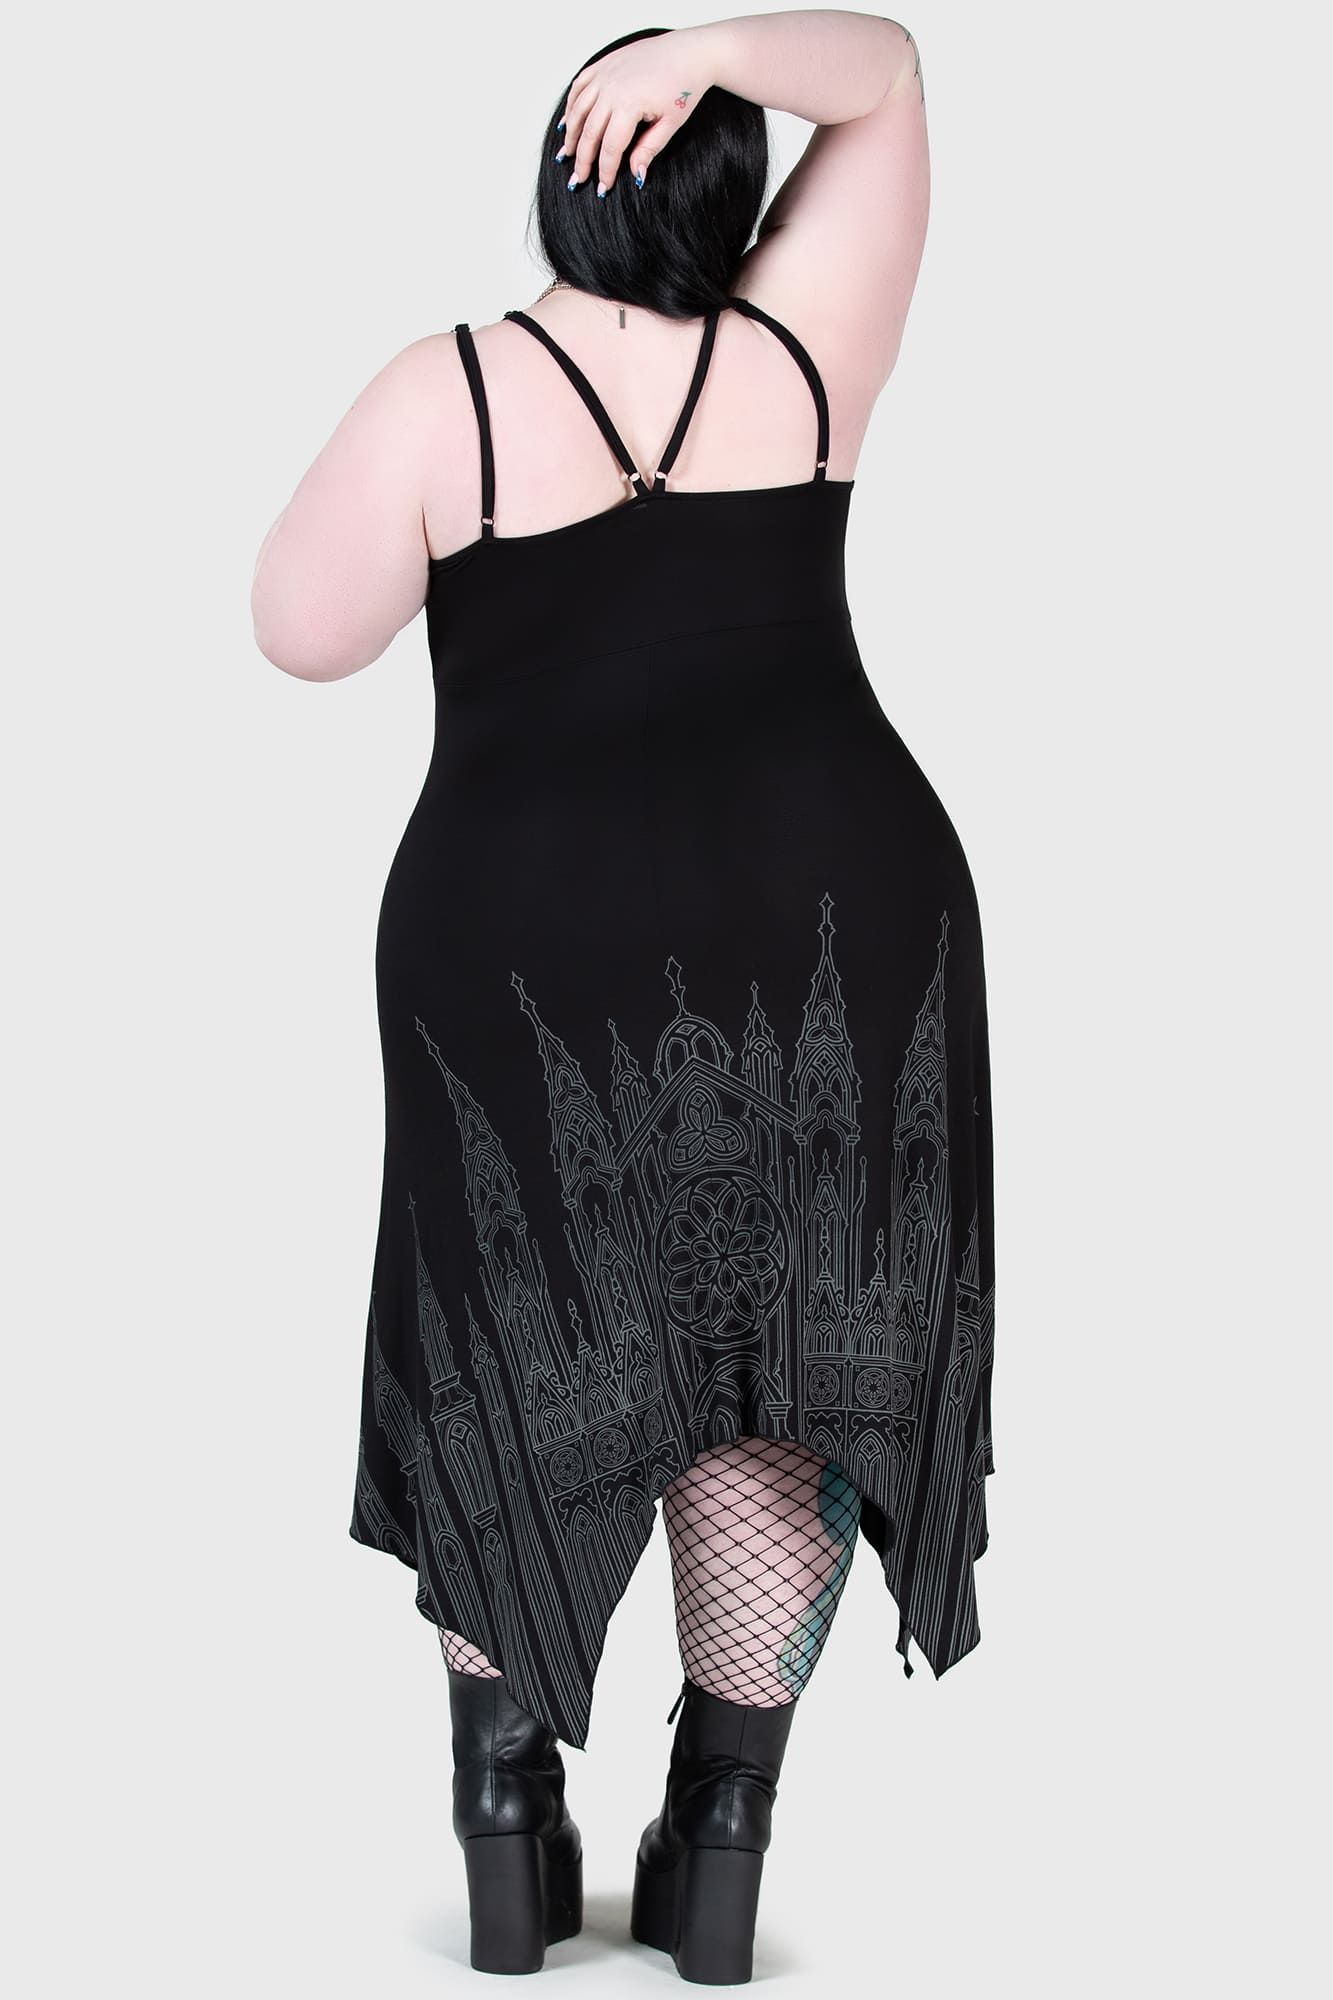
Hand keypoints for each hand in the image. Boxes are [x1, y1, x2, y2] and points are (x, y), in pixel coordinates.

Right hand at [556, 27, 720, 196]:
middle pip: (589, 131)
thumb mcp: (670, 124)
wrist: (688, 53)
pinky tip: (568, 121)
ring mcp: (606, 73)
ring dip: (571, 134)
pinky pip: (580, 85)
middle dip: (582, 159)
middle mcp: (612, 87)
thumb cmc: (683, 86)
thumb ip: (649, 149)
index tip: (602, 188)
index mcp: (630, 104)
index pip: (610, 148)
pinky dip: (571, 104)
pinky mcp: (605, 63)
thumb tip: (635, 175)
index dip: (605, 171)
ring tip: (567, 153)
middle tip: (578, 178)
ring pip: (578, 109)